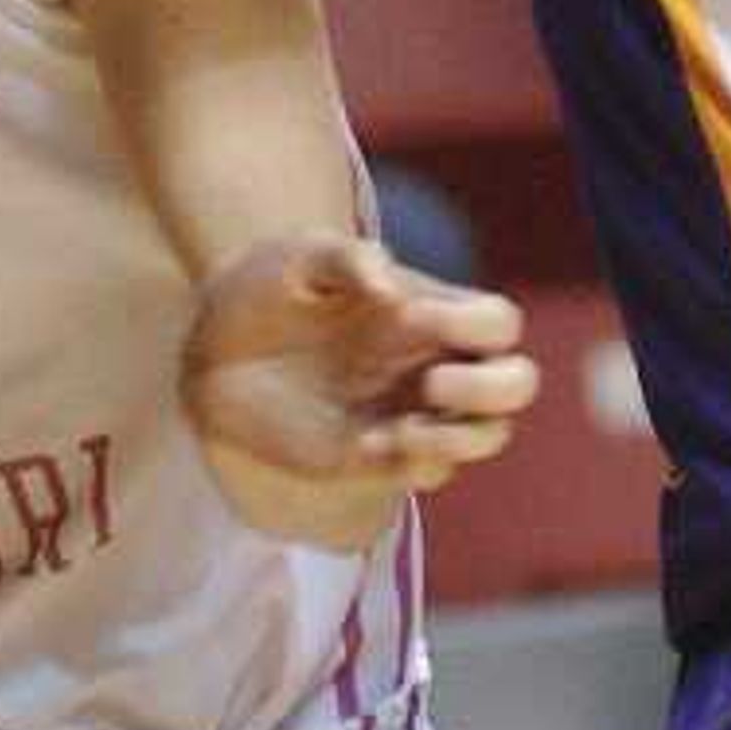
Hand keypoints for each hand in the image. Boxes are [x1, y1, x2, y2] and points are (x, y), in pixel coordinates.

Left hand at [183, 237, 533, 524]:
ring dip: (462, 440)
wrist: (214, 347)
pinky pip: (428, 472)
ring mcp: (411, 412)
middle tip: (432, 382)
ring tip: (403, 431)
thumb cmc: (268, 287)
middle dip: (492, 390)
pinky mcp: (377, 456)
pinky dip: (411, 465)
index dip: (481, 328)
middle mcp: (434, 362)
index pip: (499, 324)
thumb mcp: (300, 256)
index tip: (419, 319)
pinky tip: (361, 445)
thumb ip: (347, 258)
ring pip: (487, 436)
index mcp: (431, 311)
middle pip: (516, 384)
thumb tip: (391, 287)